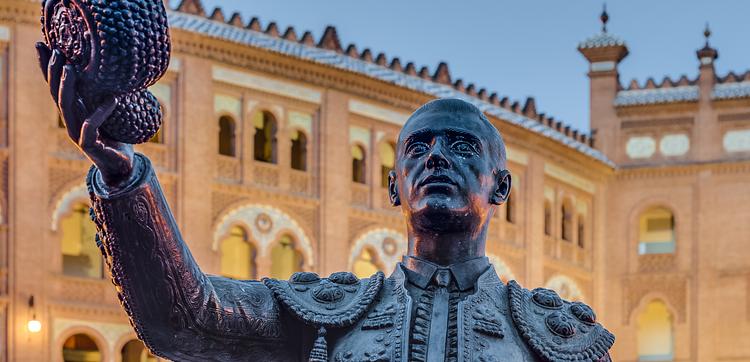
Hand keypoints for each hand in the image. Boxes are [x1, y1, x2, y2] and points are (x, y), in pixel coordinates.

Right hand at [36, 42, 134, 186]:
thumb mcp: (108, 110)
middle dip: (53, 72)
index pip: (57, 86)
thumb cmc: (116, 136)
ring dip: (67, 88)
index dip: (48, 67)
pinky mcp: (90, 146)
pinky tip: (111, 100)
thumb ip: (101, 93)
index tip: (42, 44)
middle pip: (57, 93)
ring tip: (70, 69)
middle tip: (55, 51)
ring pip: (67, 108)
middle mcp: (72, 121)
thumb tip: (107, 67)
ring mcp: (78, 134)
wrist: (122, 166)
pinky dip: (100, 114)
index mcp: (75, 111)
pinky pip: (91, 128)